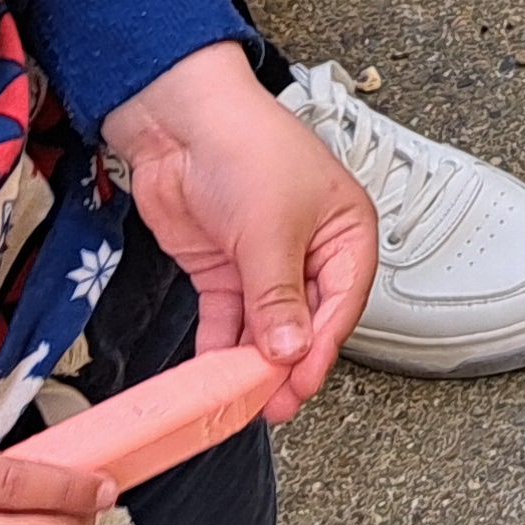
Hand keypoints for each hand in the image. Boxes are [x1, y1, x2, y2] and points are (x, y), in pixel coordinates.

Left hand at [97, 45, 373, 420]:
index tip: (299, 385)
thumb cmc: (246, 147)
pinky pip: (228, 318)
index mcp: (346, 233)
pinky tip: (212, 373)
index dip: (320, 349)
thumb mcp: (271, 229)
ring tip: (240, 398)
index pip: (341, 304)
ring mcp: (263, 261)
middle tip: (269, 403)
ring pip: (266, 326)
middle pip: (305, 321)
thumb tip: (290, 350)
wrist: (179, 121)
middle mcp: (310, 251)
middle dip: (287, 363)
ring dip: (252, 361)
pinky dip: (219, 346)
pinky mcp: (223, 268)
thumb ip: (278, 296)